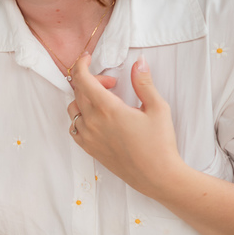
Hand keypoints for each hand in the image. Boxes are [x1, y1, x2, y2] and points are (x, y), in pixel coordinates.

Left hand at [67, 54, 183, 196]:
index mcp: (107, 109)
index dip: (81, 65)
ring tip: (108, 101)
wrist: (156, 176)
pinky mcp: (88, 148)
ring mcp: (88, 136)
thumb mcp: (157, 108)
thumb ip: (144, 83)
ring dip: (86, 98)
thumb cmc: (159, 143)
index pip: (82, 79)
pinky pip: (74, 126)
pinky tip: (100, 118)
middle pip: (79, 91)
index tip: (88, 58)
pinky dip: (82, 116)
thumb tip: (139, 62)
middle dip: (93, 80)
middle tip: (113, 83)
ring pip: (74, 109)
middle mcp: (92, 122)